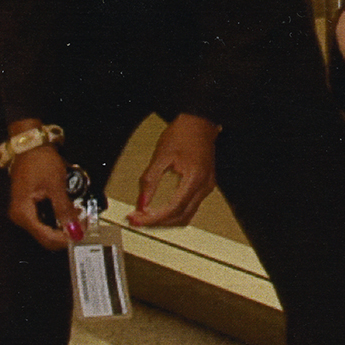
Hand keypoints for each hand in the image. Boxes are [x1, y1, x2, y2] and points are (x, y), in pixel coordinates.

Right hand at [7, 138, 76, 249]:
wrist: (31, 145)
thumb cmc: (39, 161)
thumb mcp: (56, 186)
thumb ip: (65, 210)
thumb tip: (74, 229)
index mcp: (23, 213)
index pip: (46, 237)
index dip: (65, 238)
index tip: (81, 233)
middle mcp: (20, 216)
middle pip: (45, 236)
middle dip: (65, 232)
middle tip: (82, 225)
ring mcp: (24, 212)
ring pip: (46, 229)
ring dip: (63, 225)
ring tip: (78, 216)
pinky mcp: (29, 206)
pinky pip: (45, 219)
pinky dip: (58, 217)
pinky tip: (69, 210)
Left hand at [129, 113, 218, 227]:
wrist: (199, 122)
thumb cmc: (184, 133)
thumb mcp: (161, 156)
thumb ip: (150, 181)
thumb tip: (141, 202)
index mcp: (194, 179)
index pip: (173, 208)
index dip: (154, 218)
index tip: (138, 219)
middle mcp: (204, 187)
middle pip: (181, 217)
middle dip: (158, 222)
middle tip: (137, 220)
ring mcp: (206, 188)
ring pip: (186, 216)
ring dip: (166, 220)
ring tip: (146, 217)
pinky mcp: (204, 186)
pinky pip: (189, 207)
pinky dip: (174, 213)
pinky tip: (161, 210)